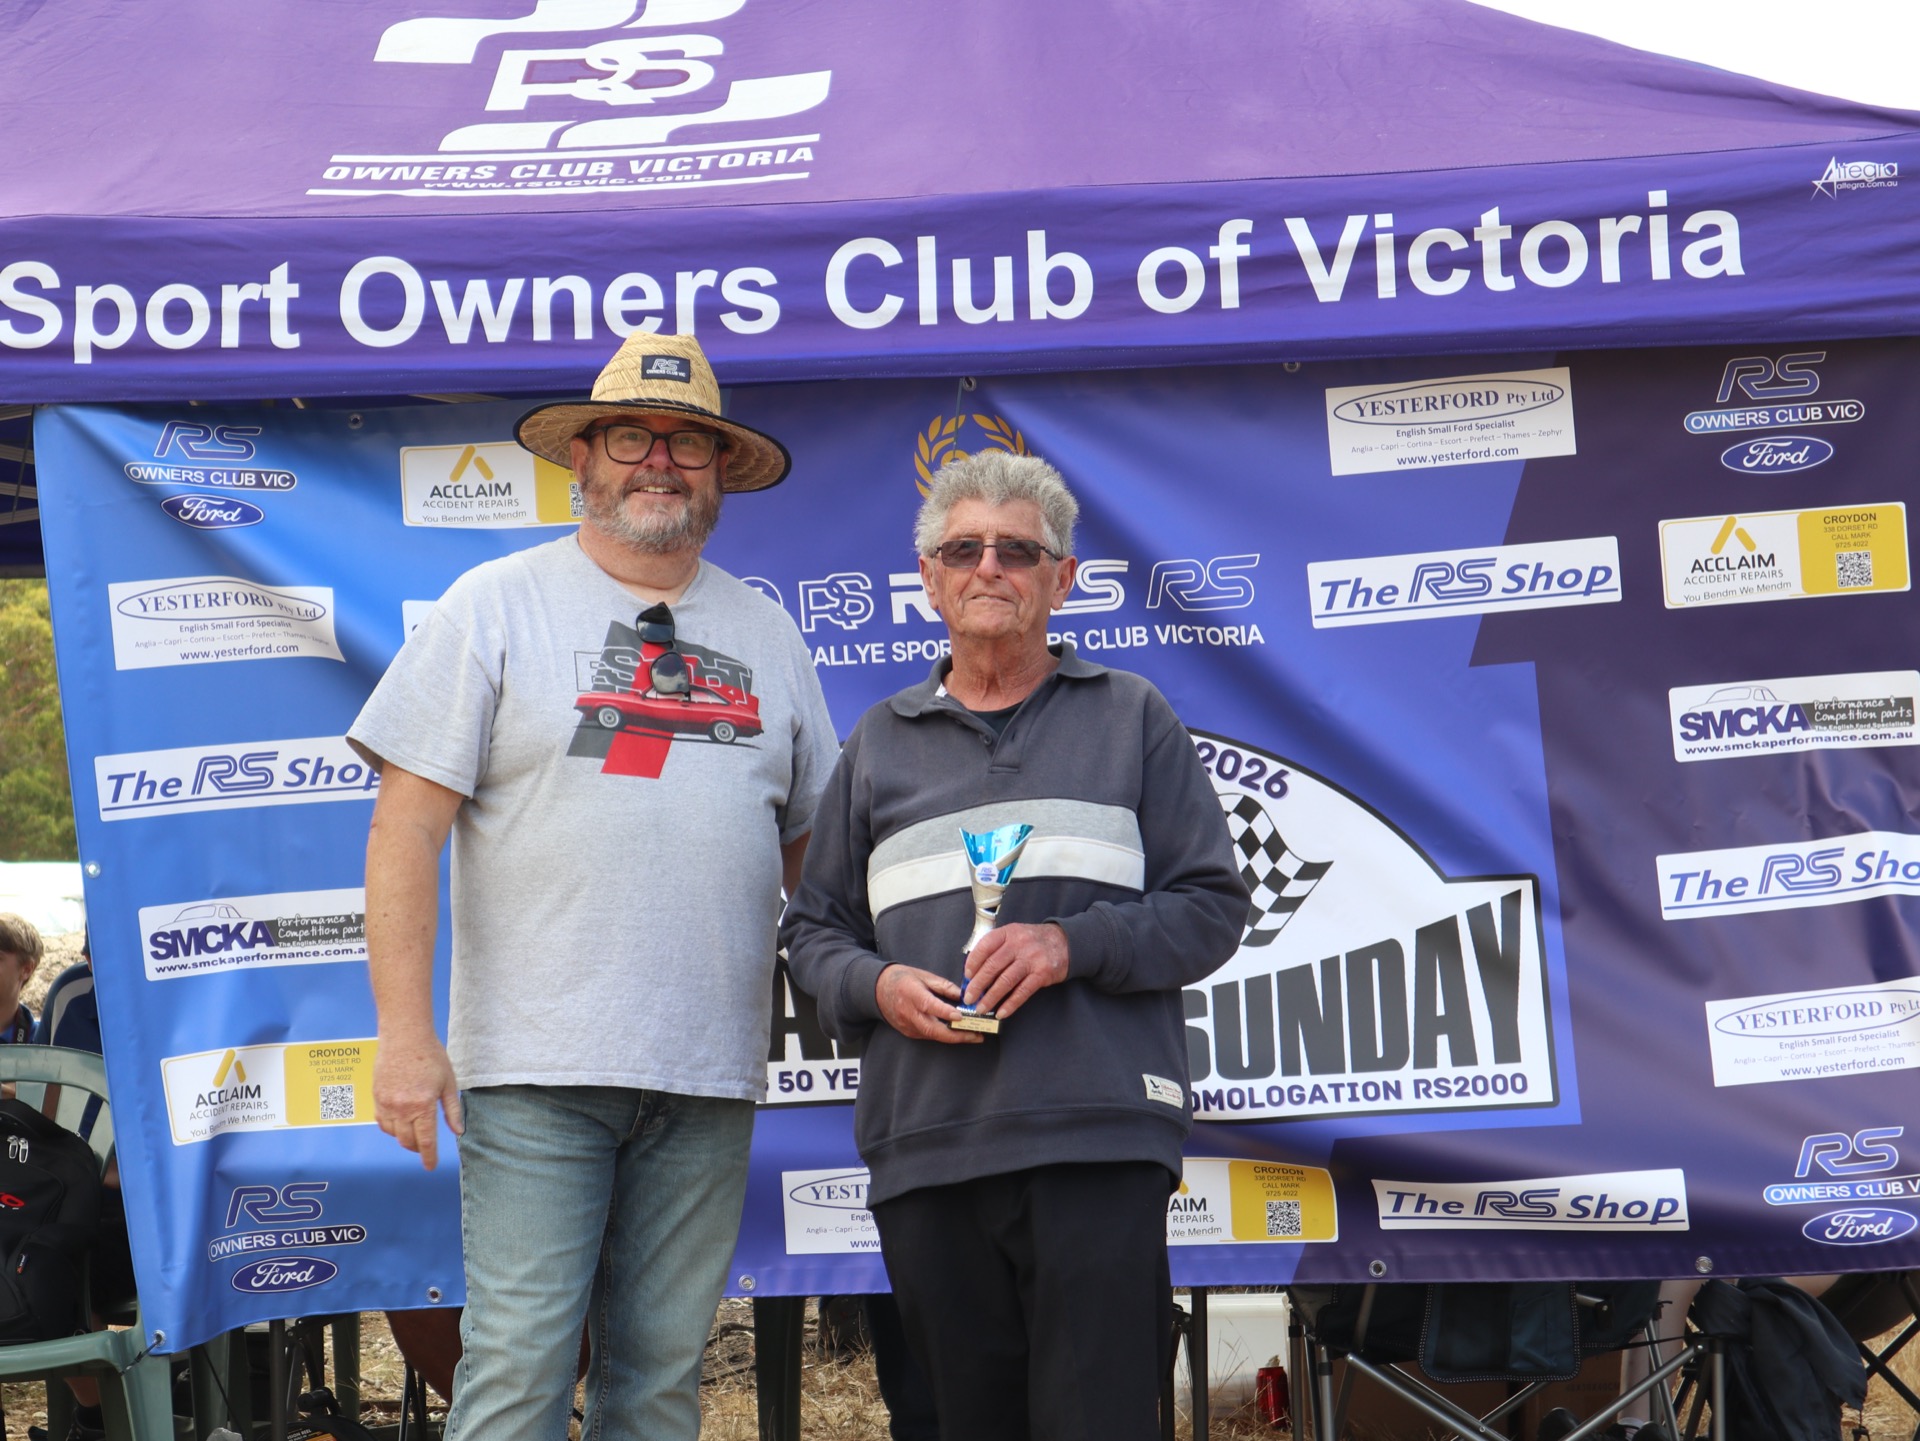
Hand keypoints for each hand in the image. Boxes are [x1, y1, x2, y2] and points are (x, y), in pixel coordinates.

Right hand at [374, 1031, 463, 1169]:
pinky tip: (400, 1121)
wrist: (405, 1037)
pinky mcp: (376, 1097)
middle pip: (407, 1141)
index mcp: (423, 1106)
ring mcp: (386, 1103)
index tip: (430, 1167)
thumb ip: (452, 1110)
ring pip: (393, 1133)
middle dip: (417, 1148)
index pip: (425, 1141)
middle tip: (426, 1147)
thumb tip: (458, 1132)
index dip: (428, 1157)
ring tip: (414, 1132)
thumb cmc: (431, 1056)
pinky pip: (381, 1121)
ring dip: (404, 1138)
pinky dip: (391, 1127)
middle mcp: (402, 1108)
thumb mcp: (448, 1083)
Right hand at [876, 964, 982, 1044]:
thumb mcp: (923, 975)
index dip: (946, 1012)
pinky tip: (957, 1034)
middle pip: (933, 1029)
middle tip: (976, 1035)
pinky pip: (929, 1036)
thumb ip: (943, 985)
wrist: (877, 990)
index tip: (961, 1016)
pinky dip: (944, 1036)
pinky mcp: (909, 1032)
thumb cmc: (901, 979)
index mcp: (912, 994)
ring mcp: (908, 1025)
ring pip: (933, 1036)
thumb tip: (963, 994)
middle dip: (957, 1035)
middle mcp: (909, 1013)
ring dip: (954, 1037)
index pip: (930, 1006)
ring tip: (973, 1035)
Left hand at [964, 922, 1069, 1018]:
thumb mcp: (1015, 935)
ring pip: (1005, 981)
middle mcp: (1019, 944)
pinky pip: (1022, 992)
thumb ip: (997, 948)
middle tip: (968, 997)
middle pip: (993, 966)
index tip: (966, 976)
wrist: (1065, 942)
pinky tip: (1001, 1012)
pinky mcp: (1042, 974)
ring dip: (991, 997)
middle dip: (978, 984)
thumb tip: (975, 972)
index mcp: (1009, 933)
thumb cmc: (1033, 941)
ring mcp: (1031, 959)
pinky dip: (1010, 1004)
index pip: (985, 946)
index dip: (973, 962)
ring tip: (981, 1008)